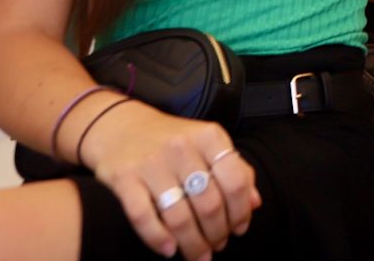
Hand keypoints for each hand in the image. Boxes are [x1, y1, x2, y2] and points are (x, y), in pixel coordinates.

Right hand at [84, 102, 260, 260]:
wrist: (119, 126)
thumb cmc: (171, 140)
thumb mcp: (208, 144)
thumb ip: (236, 170)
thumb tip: (254, 203)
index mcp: (209, 137)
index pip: (235, 182)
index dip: (240, 212)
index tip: (239, 229)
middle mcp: (182, 147)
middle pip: (209, 204)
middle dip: (216, 234)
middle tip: (217, 247)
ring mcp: (151, 163)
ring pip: (179, 216)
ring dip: (192, 243)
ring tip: (198, 256)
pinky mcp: (123, 178)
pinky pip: (143, 217)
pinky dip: (158, 239)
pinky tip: (169, 250)